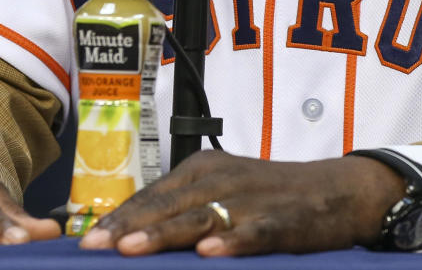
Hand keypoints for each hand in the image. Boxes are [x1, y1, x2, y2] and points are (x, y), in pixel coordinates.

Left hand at [79, 149, 404, 255]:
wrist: (336, 190)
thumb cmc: (271, 195)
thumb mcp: (223, 190)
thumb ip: (183, 208)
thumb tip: (130, 235)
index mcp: (203, 168)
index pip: (152, 194)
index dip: (119, 217)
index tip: (86, 241)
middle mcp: (222, 177)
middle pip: (167, 204)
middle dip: (127, 227)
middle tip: (92, 248)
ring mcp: (251, 198)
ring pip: (199, 217)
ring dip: (163, 234)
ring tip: (130, 250)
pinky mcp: (280, 220)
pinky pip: (252, 233)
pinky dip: (231, 242)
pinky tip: (209, 254)